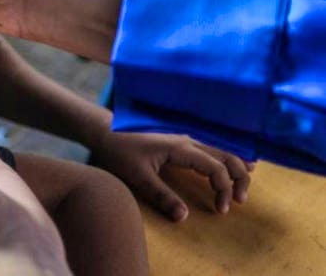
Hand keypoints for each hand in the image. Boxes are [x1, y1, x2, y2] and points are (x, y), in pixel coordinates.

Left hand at [91, 130, 252, 221]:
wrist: (105, 132)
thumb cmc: (120, 152)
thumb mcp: (138, 177)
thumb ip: (161, 196)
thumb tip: (184, 217)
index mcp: (181, 148)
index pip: (216, 168)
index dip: (224, 189)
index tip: (221, 210)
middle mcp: (188, 140)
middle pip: (226, 156)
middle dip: (239, 178)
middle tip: (240, 201)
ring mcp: (185, 139)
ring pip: (221, 150)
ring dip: (235, 167)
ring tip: (243, 186)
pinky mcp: (179, 142)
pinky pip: (210, 148)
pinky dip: (226, 157)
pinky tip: (234, 163)